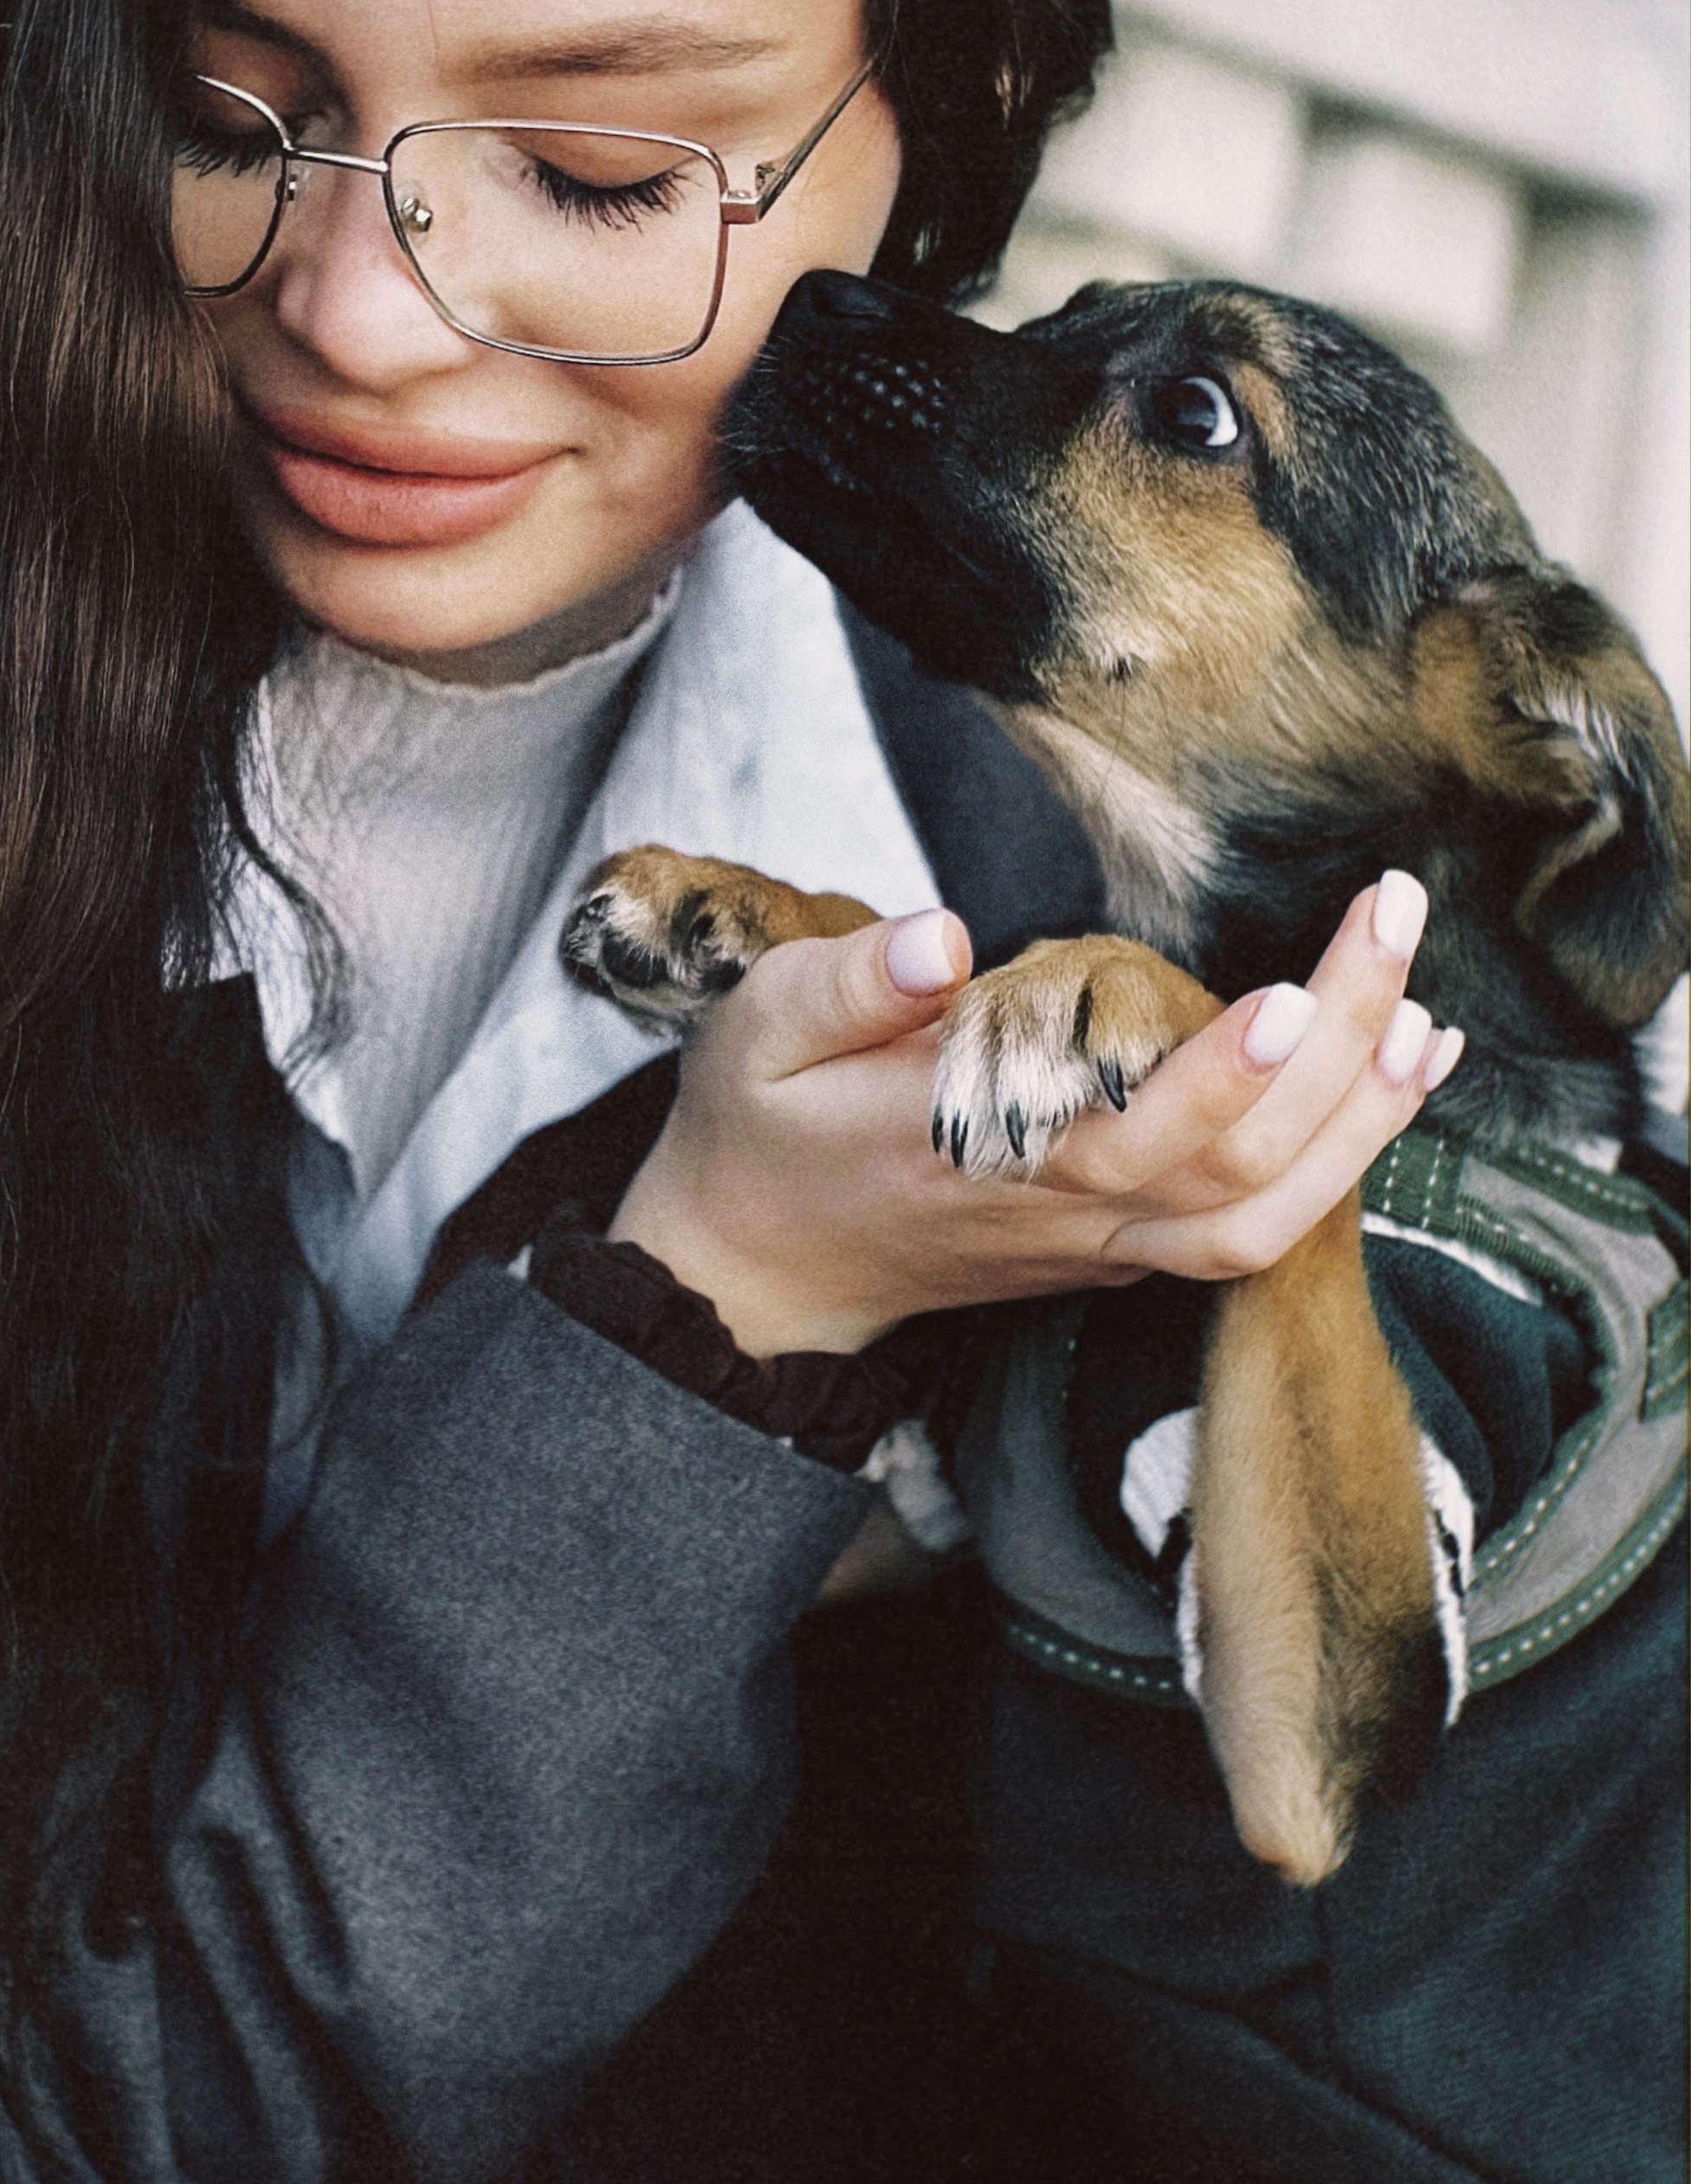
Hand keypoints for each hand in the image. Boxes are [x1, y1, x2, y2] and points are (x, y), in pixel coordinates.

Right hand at [604, 879, 1459, 1356]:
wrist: (757, 1268)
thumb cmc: (760, 1126)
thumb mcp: (761, 1028)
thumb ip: (849, 982)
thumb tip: (938, 937)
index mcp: (975, 1156)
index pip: (1121, 1134)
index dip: (1215, 1076)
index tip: (1288, 993)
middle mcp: (1061, 1214)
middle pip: (1236, 1168)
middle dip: (1338, 1048)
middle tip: (1393, 914)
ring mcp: (1101, 1242)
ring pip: (1268, 1219)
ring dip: (1364, 1120)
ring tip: (1426, 1006)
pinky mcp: (1122, 1245)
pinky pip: (1261, 1225)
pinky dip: (1346, 1155)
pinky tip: (1396, 1067)